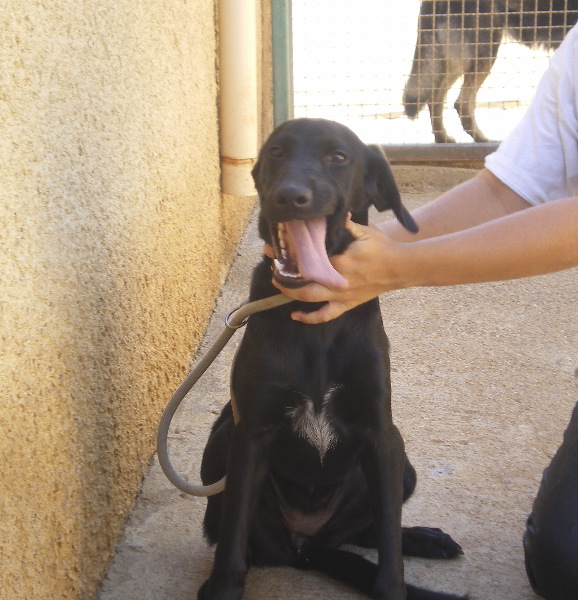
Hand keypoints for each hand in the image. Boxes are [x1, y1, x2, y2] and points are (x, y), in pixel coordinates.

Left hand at [265, 217, 404, 323]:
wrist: (400, 269)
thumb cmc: (383, 248)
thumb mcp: (366, 231)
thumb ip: (346, 225)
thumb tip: (334, 213)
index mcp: (341, 262)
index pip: (309, 261)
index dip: (290, 256)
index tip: (276, 249)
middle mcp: (338, 282)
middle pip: (303, 283)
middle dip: (284, 276)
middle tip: (273, 266)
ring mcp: (341, 296)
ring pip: (310, 298)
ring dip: (290, 293)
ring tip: (278, 283)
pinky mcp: (346, 304)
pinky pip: (325, 315)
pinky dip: (309, 318)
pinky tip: (295, 315)